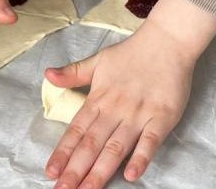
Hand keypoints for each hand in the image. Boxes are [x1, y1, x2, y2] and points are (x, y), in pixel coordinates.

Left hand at [45, 0, 215, 187]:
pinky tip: (131, 175)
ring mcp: (139, 114)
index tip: (50, 172)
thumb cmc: (133, 53)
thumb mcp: (99, 60)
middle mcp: (116, 109)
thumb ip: (74, 72)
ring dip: (101, 170)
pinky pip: (151, 141)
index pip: (76, 130)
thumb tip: (48, 74)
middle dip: (76, 170)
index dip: (63, 152)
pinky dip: (141, 157)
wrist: (168, 40)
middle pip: (92, 144)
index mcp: (99, 98)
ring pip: (117, 147)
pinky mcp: (162, 117)